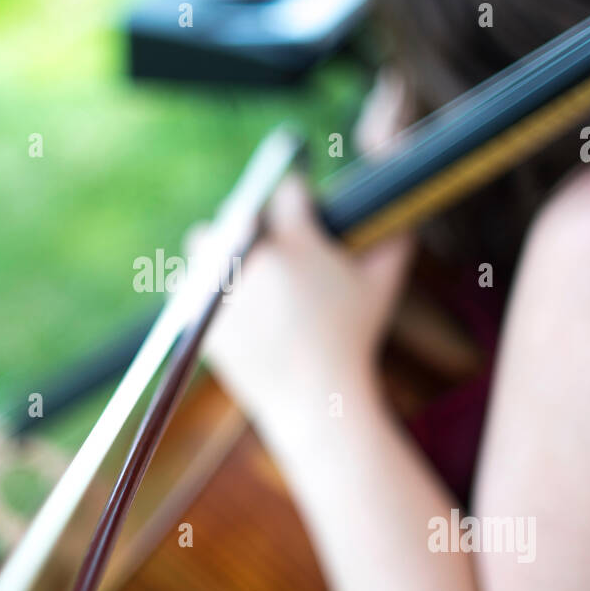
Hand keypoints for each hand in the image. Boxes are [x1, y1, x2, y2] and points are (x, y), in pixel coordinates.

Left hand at [188, 175, 412, 458]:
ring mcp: (221, 285)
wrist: (314, 398)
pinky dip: (201, 284)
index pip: (288, 192)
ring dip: (220, 246)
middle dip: (255, 223)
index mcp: (296, 240)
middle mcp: (252, 255)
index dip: (299, 200)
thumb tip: (402, 218)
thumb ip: (394, 243)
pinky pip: (187, 283)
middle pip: (241, 212)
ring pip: (205, 240)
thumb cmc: (353, 340)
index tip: (302, 211)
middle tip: (269, 241)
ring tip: (240, 263)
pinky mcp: (200, 315)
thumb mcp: (381, 289)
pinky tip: (222, 292)